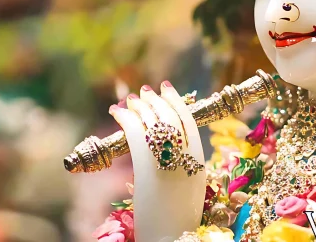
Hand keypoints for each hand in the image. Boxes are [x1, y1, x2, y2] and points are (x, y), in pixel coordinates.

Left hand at [109, 82, 205, 241]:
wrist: (170, 238)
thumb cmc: (175, 219)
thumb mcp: (186, 187)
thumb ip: (180, 164)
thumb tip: (165, 146)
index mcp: (199, 161)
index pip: (188, 120)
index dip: (176, 101)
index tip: (166, 88)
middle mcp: (186, 157)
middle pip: (171, 116)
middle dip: (156, 100)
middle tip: (144, 90)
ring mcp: (168, 160)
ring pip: (154, 120)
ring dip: (139, 106)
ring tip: (129, 100)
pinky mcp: (147, 166)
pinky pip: (136, 132)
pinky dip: (125, 118)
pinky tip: (116, 113)